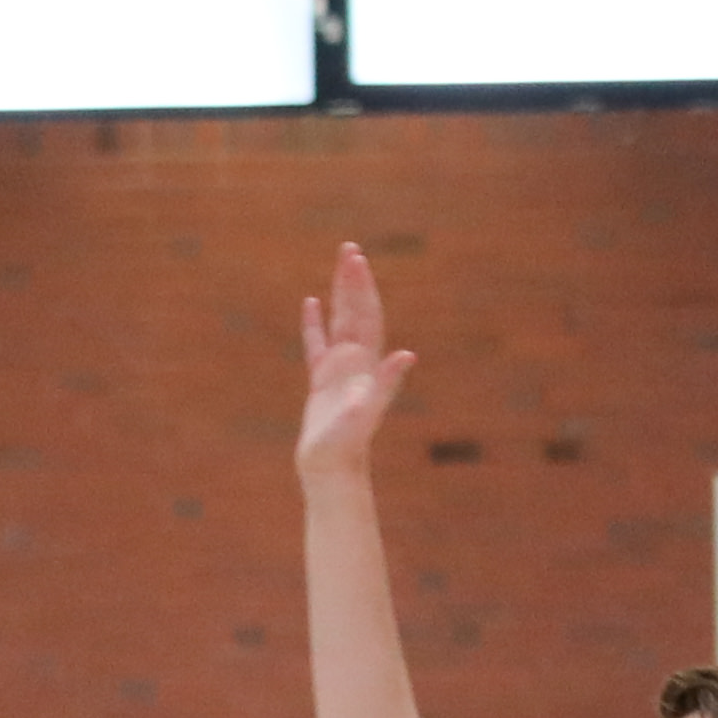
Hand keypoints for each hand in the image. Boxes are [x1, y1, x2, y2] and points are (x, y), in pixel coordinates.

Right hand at [292, 241, 413, 480]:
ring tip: (339, 264)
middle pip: (356, 312)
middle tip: (349, 247)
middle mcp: (357, 362)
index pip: (366, 316)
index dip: (362, 288)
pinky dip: (314, 322)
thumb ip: (387, 382)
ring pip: (339, 321)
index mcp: (366, 364)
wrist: (333, 469)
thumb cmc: (348, 444)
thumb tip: (407, 355)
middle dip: (353, 280)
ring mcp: (339, 370)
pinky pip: (317, 343)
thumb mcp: (367, 411)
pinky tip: (310, 302)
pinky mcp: (322, 382)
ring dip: (339, 293)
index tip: (356, 261)